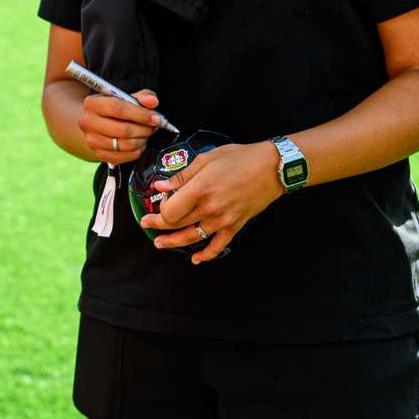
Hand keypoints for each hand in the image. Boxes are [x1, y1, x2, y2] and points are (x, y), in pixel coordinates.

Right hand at [79, 89, 162, 163]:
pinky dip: (136, 151)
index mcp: (92, 103)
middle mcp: (87, 122)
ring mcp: (91, 140)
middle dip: (144, 129)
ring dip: (142, 140)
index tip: (155, 118)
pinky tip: (139, 143)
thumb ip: (142, 97)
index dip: (140, 114)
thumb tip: (152, 101)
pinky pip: (124, 157)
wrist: (98, 123)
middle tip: (153, 127)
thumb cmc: (116, 108)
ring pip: (125, 145)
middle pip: (122, 130)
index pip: (118, 108)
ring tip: (146, 134)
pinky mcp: (98, 154)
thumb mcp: (128, 97)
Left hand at [139, 142, 282, 263]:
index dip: (159, 210)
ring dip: (173, 242)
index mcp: (199, 190)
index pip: (169, 211)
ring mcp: (223, 220)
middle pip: (177, 225)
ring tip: (160, 243)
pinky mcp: (235, 225)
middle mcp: (209, 208)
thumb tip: (160, 187)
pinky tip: (196, 259)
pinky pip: (218, 245)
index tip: (156, 204)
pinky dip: (207, 255)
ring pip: (192, 237)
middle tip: (147, 224)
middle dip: (158, 226)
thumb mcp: (206, 159)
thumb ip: (181, 176)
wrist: (272, 167)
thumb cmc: (240, 158)